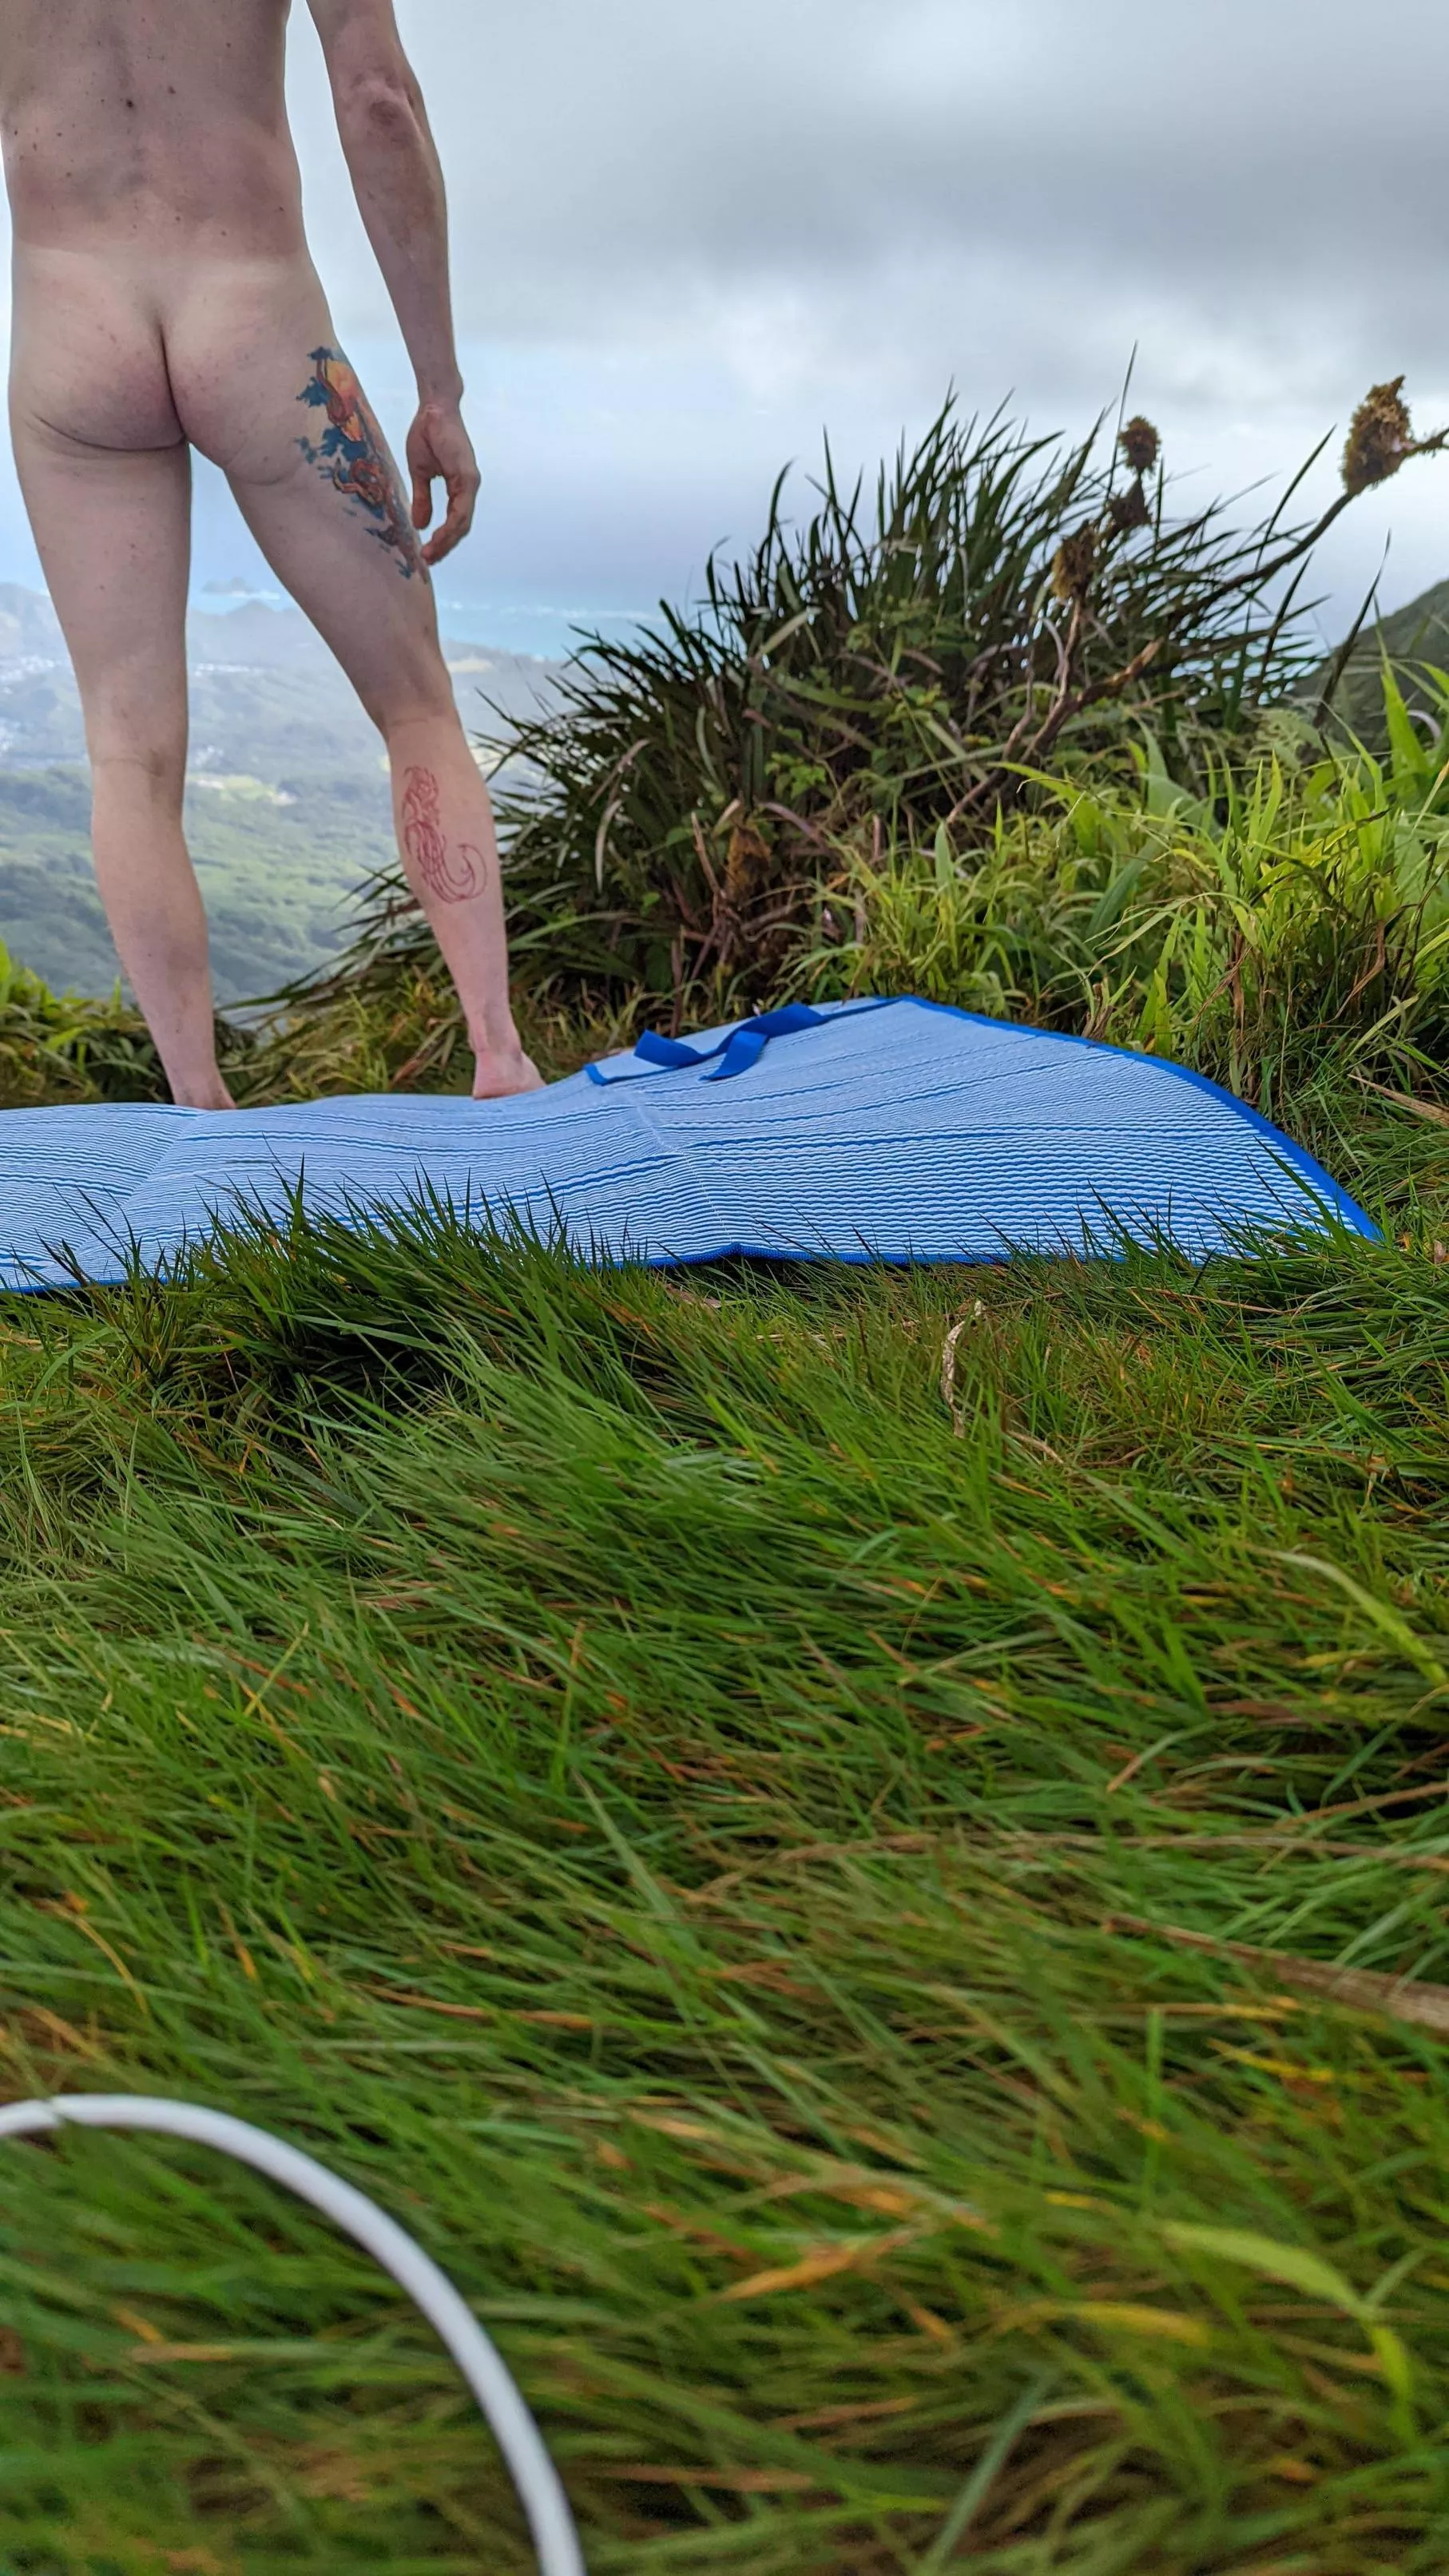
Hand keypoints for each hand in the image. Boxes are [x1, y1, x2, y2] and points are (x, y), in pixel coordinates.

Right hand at [407, 400, 480, 567]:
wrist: (432, 408)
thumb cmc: (427, 434)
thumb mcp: (421, 472)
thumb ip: (423, 499)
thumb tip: (420, 525)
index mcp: (459, 487)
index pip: (455, 522)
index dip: (442, 540)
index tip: (428, 554)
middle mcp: (468, 487)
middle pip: (461, 527)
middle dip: (444, 547)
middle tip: (429, 561)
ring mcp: (469, 482)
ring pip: (462, 522)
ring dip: (447, 541)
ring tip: (431, 555)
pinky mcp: (467, 476)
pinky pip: (461, 509)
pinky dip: (451, 525)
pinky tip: (438, 536)